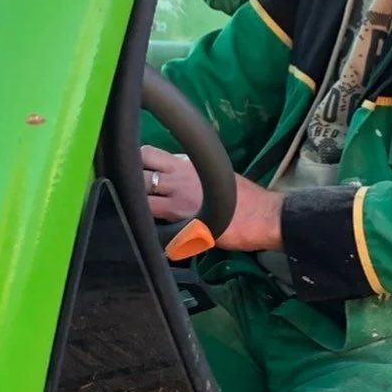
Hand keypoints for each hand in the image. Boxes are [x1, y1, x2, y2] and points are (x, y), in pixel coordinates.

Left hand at [141, 145, 283, 250]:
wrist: (263, 216)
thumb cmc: (244, 195)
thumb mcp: (215, 171)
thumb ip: (190, 169)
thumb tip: (174, 168)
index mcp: (186, 164)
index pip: (148, 154)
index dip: (137, 162)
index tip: (134, 169)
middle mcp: (177, 179)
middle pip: (137, 173)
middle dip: (128, 180)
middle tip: (131, 191)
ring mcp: (177, 203)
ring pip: (140, 201)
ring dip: (136, 206)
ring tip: (139, 214)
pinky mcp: (181, 228)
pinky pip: (155, 231)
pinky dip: (151, 234)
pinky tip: (153, 237)